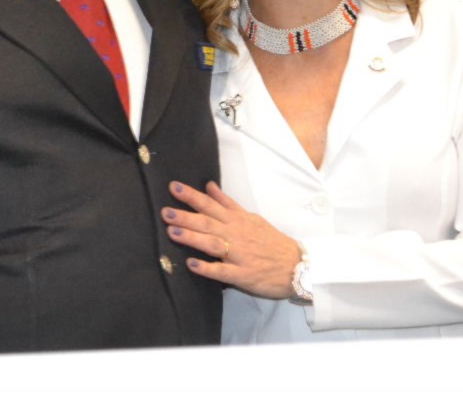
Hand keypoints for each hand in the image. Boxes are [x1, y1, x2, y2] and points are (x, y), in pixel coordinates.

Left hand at [162, 181, 302, 299]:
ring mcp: (240, 255)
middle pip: (208, 223)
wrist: (297, 266)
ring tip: (172, 232)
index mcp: (238, 220)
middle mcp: (237, 235)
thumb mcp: (251, 218)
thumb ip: (228, 204)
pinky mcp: (244, 275)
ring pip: (213, 244)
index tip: (173, 187)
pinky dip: (207, 268)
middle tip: (165, 211)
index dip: (192, 196)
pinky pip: (223, 272)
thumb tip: (209, 186)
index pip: (212, 205)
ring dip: (192, 238)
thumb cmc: (272, 241)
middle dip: (185, 216)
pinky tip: (192, 265)